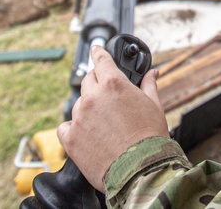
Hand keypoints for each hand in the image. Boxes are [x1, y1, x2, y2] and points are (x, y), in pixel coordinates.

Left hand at [57, 46, 168, 191]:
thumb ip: (149, 85)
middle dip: (97, 83)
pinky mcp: (71, 138)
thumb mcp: (154, 106)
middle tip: (108, 96)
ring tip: (104, 123)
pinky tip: (87, 134)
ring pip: (79, 103)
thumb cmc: (150, 138)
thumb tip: (152, 73)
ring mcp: (79, 117)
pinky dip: (74, 128)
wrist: (140, 170)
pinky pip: (66, 126)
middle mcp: (93, 97)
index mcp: (114, 84)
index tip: (96, 49)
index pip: (101, 59)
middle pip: (88, 80)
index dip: (98, 52)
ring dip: (88, 107)